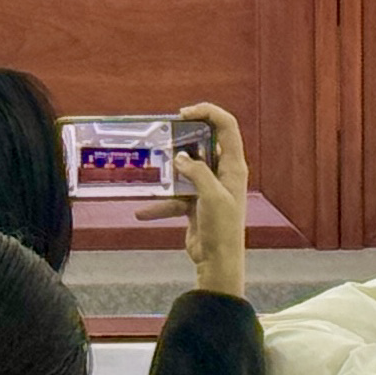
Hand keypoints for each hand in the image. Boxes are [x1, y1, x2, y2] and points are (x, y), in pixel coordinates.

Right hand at [132, 104, 249, 296]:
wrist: (217, 262)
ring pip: (186, 169)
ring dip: (169, 170)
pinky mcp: (195, 203)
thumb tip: (181, 157)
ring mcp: (208, 188)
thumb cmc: (222, 229)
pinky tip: (142, 211)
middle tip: (163, 135)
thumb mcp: (210, 196)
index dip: (208, 112)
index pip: (226, 126)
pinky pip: (175, 196)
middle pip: (204, 144)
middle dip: (183, 139)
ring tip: (151, 167)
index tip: (184, 113)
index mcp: (233, 166)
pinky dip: (160, 203)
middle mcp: (223, 173)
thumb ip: (196, 173)